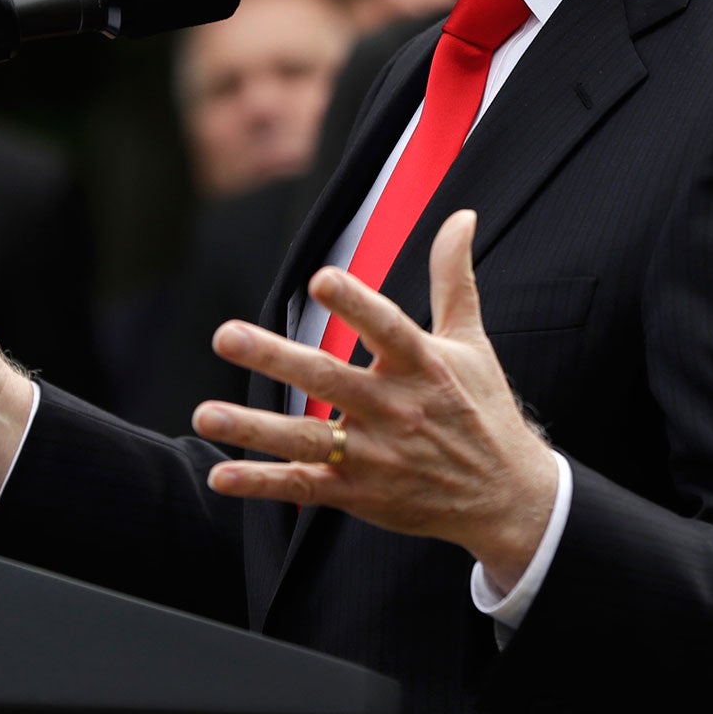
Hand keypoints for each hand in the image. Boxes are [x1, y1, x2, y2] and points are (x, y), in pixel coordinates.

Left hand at [192, 210, 560, 590]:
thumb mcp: (473, 341)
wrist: (507, 498)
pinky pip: (304, 488)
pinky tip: (220, 477)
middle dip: (275, 358)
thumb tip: (461, 215)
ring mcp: (375, 455)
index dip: (355, 303)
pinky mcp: (360, 493)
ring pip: (307, 439)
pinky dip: (261, 483)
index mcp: (424, 365)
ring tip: (204, 413)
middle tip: (224, 336)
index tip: (321, 278)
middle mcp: (396, 409)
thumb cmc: (482, 410)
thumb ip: (454, 277)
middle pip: (329, 380)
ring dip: (253, 428)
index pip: (387, 327)